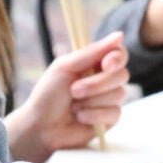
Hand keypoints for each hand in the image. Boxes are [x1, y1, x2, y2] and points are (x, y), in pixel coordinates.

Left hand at [5, 32, 129, 162]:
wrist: (41, 127)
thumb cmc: (49, 94)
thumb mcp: (65, 67)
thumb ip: (92, 52)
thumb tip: (120, 35)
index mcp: (94, 63)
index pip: (119, 54)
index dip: (117, 58)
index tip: (106, 64)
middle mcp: (105, 79)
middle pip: (122, 75)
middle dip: (97, 84)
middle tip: (73, 90)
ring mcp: (109, 99)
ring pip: (119, 95)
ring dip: (91, 101)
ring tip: (73, 106)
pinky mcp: (110, 119)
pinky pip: (115, 113)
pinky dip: (94, 115)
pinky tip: (80, 118)